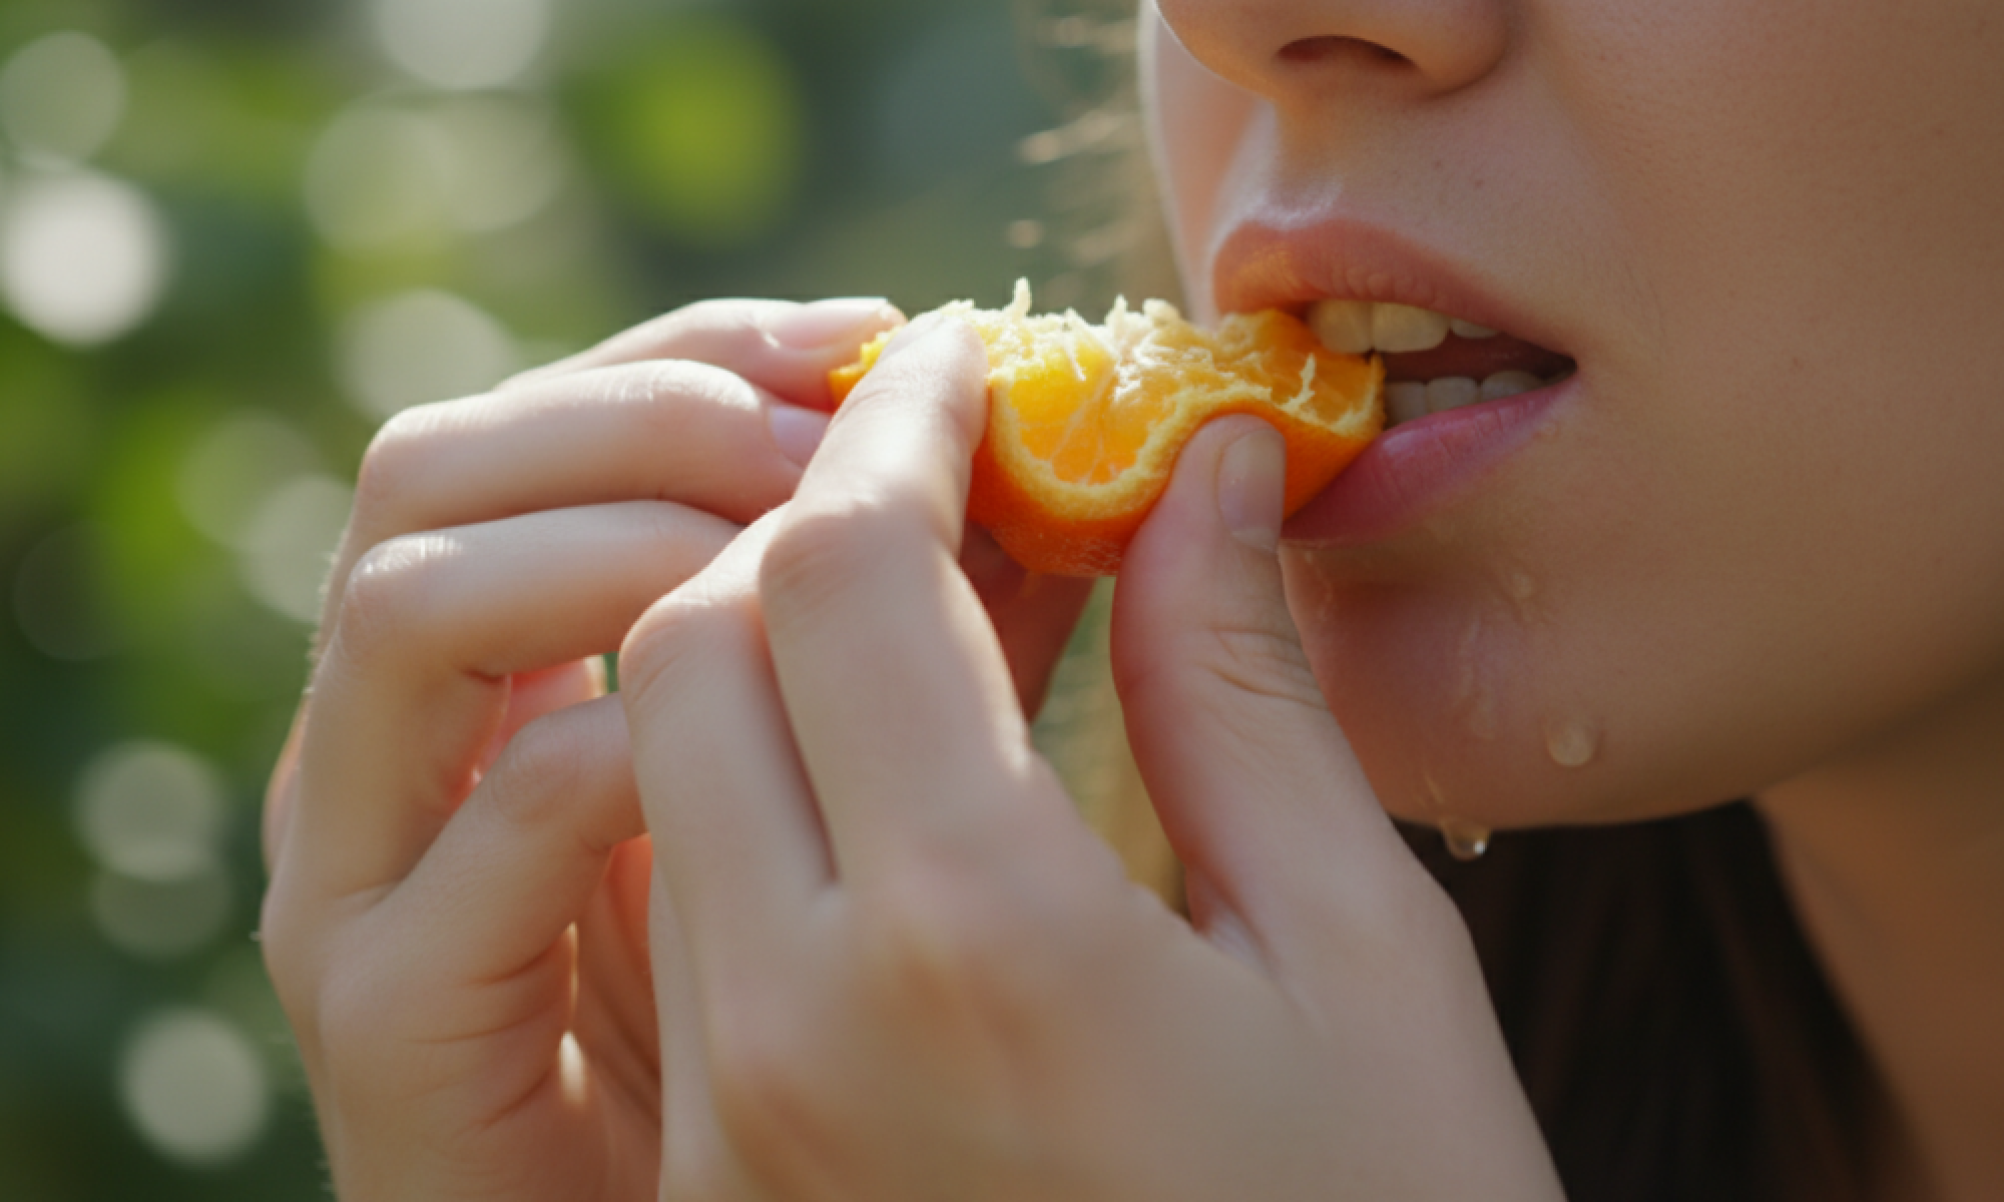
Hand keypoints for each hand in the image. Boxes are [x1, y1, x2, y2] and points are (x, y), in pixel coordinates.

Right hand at [259, 296, 934, 1199]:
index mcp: (529, 677)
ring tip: (810, 532)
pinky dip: (613, 739)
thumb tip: (1051, 478)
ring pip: (412, 607)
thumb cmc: (850, 1063)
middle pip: (438, 470)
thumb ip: (938, 654)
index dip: (703, 354)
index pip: (552, 427)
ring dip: (616, 536)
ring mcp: (386, 885)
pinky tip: (772, 721)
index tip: (885, 338)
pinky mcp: (400, 1028)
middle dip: (653, 406)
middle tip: (847, 419)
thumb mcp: (905, 815)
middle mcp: (421, 756)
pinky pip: (487, 826)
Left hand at [618, 319, 1565, 1199]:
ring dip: (769, 640)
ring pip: (662, 765)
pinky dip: (761, 781)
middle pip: (699, 642)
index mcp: (978, 938)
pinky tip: (897, 762)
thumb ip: (1244, 690)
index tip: (972, 359)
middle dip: (810, 519)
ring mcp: (740, 1117)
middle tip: (949, 477)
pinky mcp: (729, 1177)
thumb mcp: (1357, 955)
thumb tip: (1201, 472)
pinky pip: (690, 904)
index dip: (902, 423)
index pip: (841, 567)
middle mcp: (800, 1022)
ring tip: (933, 603)